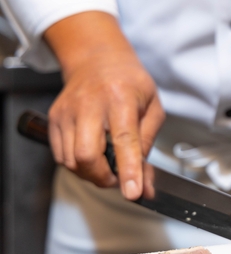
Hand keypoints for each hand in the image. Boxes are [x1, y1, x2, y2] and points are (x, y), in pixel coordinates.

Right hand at [44, 12, 164, 199]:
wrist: (97, 60)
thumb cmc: (130, 84)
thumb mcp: (153, 108)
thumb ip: (148, 144)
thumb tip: (146, 182)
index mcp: (120, 98)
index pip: (124, 140)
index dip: (128, 170)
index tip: (133, 192)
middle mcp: (89, 104)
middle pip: (87, 155)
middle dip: (104, 177)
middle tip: (118, 178)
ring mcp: (67, 112)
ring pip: (72, 161)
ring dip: (91, 175)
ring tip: (107, 166)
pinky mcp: (54, 119)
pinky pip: (61, 156)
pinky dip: (77, 166)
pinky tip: (92, 157)